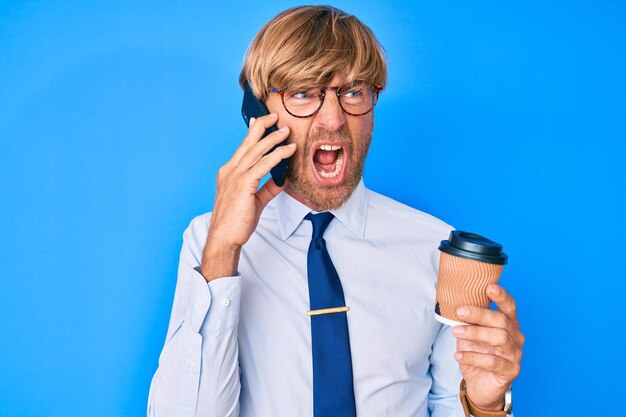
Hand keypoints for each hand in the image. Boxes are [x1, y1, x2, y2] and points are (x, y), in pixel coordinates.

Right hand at [200, 113, 295, 280]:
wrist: (225, 238)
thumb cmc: (237, 222)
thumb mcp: (255, 201)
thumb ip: (267, 189)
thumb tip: (281, 180)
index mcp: (229, 173)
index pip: (242, 148)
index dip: (252, 133)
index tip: (260, 121)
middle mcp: (230, 171)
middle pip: (248, 143)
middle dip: (263, 128)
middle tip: (276, 118)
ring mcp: (235, 177)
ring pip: (256, 151)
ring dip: (273, 139)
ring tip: (286, 131)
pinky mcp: (243, 185)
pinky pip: (263, 165)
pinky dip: (277, 156)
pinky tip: (288, 151)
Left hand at [452, 284, 523, 410]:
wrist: (480, 385)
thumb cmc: (477, 353)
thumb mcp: (470, 334)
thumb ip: (468, 320)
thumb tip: (454, 303)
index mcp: (509, 324)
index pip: (509, 306)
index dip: (501, 296)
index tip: (489, 287)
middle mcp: (516, 337)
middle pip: (502, 321)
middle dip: (480, 314)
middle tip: (460, 311)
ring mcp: (515, 354)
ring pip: (500, 339)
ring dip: (476, 333)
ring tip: (456, 332)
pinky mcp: (511, 371)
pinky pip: (493, 361)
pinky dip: (473, 357)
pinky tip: (458, 355)